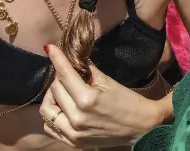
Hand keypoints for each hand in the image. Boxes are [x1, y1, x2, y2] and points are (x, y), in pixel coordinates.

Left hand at [40, 44, 165, 147]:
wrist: (142, 128)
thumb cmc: (129, 102)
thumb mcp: (109, 82)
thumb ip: (88, 70)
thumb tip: (74, 57)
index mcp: (87, 100)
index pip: (65, 75)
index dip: (57, 59)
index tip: (50, 48)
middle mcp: (77, 118)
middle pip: (55, 90)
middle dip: (58, 77)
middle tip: (66, 72)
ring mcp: (73, 133)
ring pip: (46, 110)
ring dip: (51, 97)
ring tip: (63, 91)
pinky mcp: (73, 142)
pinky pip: (50, 127)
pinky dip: (51, 115)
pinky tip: (61, 107)